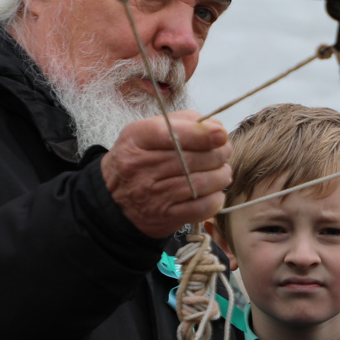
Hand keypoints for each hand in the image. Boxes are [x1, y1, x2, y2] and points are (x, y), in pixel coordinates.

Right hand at [102, 111, 231, 237]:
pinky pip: (201, 207)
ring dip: (220, 176)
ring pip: (200, 183)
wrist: (115, 201)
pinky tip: (214, 192)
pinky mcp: (165, 216)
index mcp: (136, 139)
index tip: (221, 134)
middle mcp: (141, 166)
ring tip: (221, 172)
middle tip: (224, 152)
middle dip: (218, 154)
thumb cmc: (139, 161)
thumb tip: (216, 127)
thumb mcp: (147, 133)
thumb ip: (182, 123)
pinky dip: (215, 199)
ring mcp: (153, 194)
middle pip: (191, 158)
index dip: (201, 133)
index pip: (170, 133)